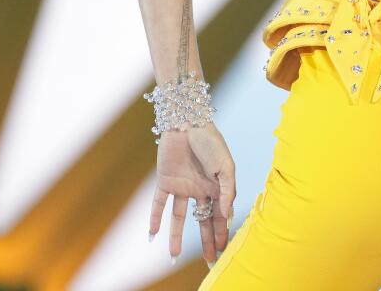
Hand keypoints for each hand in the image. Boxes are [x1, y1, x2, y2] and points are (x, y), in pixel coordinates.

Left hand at [148, 123, 236, 266]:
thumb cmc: (211, 141)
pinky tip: (152, 235)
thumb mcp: (226, 166)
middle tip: (210, 260)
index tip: (223, 249)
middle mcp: (199, 189)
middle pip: (202, 220)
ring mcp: (182, 186)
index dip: (222, 232)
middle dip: (207, 240)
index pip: (220, 215)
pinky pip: (159, 203)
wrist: (188, 121)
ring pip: (179, 217)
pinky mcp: (165, 180)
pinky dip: (155, 218)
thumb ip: (227, 191)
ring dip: (177, 236)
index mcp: (217, 186)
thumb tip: (226, 215)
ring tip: (174, 256)